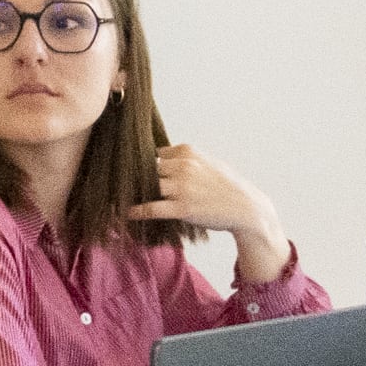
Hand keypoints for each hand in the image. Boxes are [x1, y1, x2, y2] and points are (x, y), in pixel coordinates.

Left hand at [129, 142, 291, 283]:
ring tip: (119, 198)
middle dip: (138, 178)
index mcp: (187, 151)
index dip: (145, 165)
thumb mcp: (207, 162)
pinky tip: (127, 213)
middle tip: (122, 186)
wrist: (246, 208)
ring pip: (147, 187)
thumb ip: (185, 158)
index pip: (154, 154)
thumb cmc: (226, 186)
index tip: (132, 171)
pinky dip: (136, 211)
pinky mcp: (182, 208)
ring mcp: (182, 187)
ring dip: (134, 193)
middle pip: (148, 170)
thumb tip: (159, 156)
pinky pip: (151, 208)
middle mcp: (183, 166)